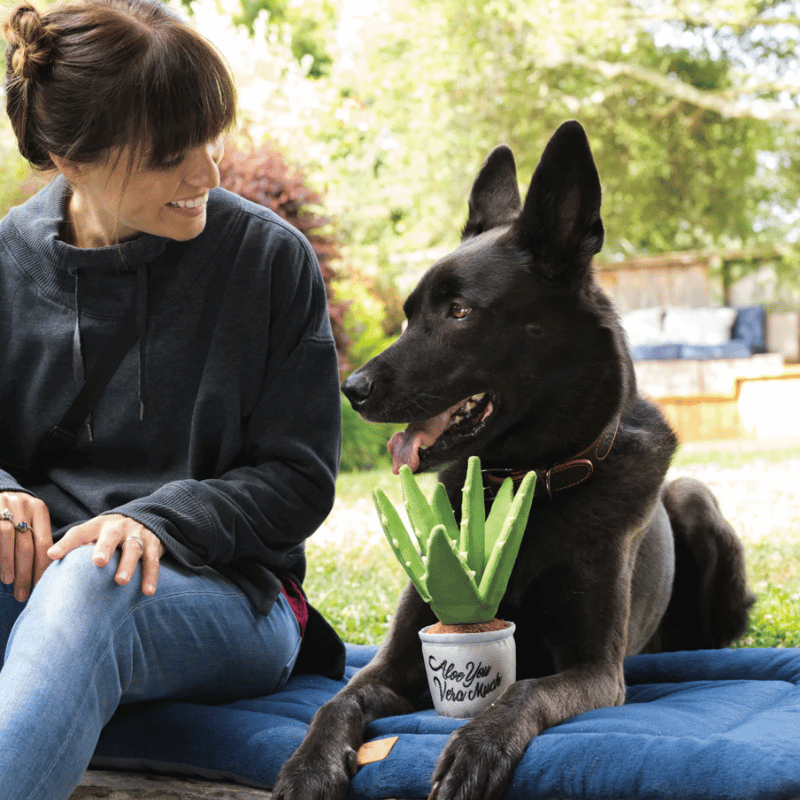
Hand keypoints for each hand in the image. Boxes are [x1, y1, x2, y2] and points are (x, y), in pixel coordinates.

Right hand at [0, 492, 53, 601]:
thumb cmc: (16, 511)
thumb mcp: (31, 517)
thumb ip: (37, 538)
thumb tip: (44, 572)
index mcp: (39, 509)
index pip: (44, 542)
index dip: (43, 566)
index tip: (42, 586)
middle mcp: (23, 506)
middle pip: (27, 544)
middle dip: (27, 571)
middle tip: (25, 593)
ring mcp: (4, 506)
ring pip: (8, 539)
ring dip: (8, 563)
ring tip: (10, 582)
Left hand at [47, 514, 164, 594]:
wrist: (148, 517)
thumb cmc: (111, 534)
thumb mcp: (95, 534)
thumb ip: (77, 546)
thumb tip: (50, 562)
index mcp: (98, 525)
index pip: (79, 532)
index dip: (66, 543)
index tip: (53, 555)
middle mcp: (118, 527)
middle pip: (110, 536)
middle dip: (104, 548)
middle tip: (98, 562)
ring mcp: (138, 534)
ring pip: (133, 548)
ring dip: (128, 564)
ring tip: (121, 581)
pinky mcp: (154, 543)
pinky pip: (153, 560)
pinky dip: (151, 576)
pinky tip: (147, 591)